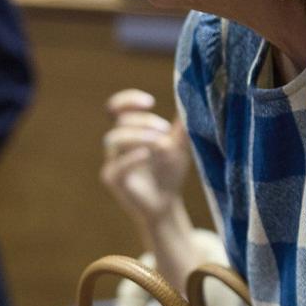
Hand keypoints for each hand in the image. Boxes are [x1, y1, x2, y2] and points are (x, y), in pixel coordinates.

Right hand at [100, 89, 189, 228]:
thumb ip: (182, 126)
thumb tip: (193, 100)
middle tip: (164, 129)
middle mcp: (117, 145)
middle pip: (121, 122)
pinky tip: (147, 154)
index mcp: (128, 132)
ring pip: (113, 139)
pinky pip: (117, 165)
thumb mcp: (179, 146)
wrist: (166, 204)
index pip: (116, 108)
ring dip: (137, 135)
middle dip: (144, 121)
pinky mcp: (113, 179)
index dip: (128, 100)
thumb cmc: (170, 172)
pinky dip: (132, 158)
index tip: (149, 102)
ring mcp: (112, 161)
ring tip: (160, 141)